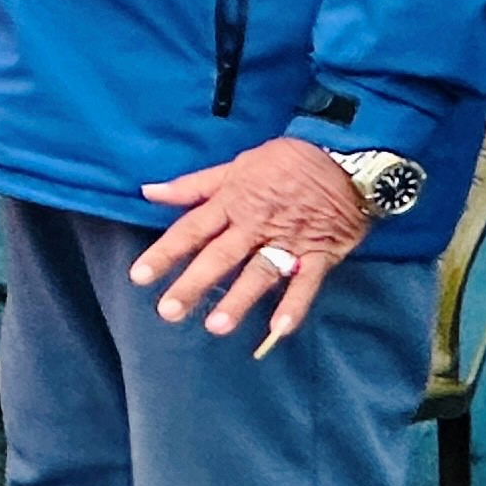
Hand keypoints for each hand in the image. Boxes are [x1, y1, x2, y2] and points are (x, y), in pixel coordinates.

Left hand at [131, 138, 372, 352]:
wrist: (347, 156)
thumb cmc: (286, 161)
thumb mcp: (235, 166)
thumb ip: (193, 186)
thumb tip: (148, 191)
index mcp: (233, 202)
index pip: (191, 230)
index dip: (164, 253)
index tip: (139, 276)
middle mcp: (255, 225)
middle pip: (219, 257)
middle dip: (193, 284)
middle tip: (169, 311)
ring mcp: (288, 240)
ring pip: (259, 272)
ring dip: (238, 299)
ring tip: (216, 326)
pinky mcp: (319, 252)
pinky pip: (306, 282)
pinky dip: (295, 305)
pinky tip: (279, 330)